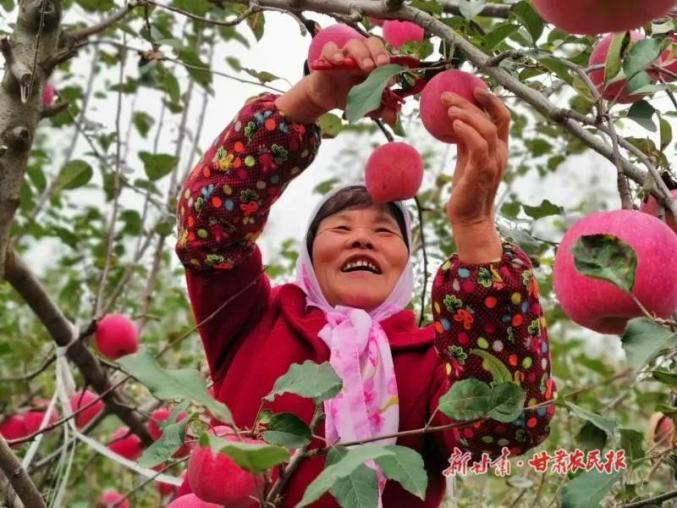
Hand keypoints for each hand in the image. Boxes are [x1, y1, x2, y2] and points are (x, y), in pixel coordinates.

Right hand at [305, 36, 398, 125]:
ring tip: (366, 67)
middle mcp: (360, 56)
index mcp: (373, 64)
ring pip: (354, 44)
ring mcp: (344, 55)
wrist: (327, 99)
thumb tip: (393, 118)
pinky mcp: (326, 58)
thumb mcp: (367, 106)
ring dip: (362, 54)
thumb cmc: (348, 96)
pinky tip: (338, 62)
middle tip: (381, 65)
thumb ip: (381, 110)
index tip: (391, 81)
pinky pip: (329, 48)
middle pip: (372, 43)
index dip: (390, 66)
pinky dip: (334, 53)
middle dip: (379, 52)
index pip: (385, 56)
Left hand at [443, 88, 510, 262]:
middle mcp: (500, 154)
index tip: (473, 88)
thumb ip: (465, 141)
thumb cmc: (466, 190)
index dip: (491, 100)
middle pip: (495, 118)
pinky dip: (467, 131)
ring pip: (488, 129)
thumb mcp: (466, 160)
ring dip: (467, 115)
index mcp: (499, 149)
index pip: (502, 117)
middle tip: (448, 94)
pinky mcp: (480, 172)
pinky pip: (478, 146)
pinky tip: (453, 124)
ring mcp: (493, 163)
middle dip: (475, 101)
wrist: (469, 218)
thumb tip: (456, 121)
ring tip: (448, 108)